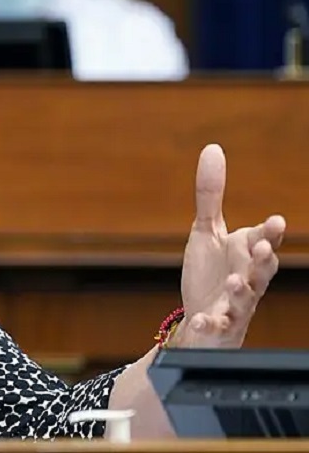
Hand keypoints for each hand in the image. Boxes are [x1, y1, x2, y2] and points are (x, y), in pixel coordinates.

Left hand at [177, 144, 284, 347]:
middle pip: (261, 270)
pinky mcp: (217, 325)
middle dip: (263, 259)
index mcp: (246, 254)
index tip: (275, 221)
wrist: (201, 319)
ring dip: (240, 289)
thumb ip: (211, 195)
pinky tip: (199, 321)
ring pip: (244, 298)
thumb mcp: (207, 231)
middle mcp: (247, 279)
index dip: (269, 232)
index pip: (263, 240)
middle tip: (263, 248)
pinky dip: (208, 323)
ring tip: (234, 281)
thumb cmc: (212, 272)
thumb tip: (214, 148)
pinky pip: (215, 325)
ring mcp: (234, 304)